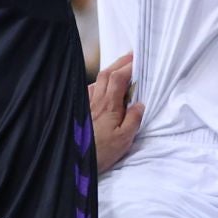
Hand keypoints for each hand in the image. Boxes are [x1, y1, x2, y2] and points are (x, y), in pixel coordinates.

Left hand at [89, 52, 143, 174]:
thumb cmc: (102, 152)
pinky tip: (103, 87)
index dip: (129, 66)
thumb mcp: (124, 139)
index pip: (119, 78)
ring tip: (120, 69)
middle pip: (107, 73)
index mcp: (109, 106)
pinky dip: (99, 83)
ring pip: (98, 80)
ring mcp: (87, 105)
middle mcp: (97, 101)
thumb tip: (140, 104)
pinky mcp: (82, 111)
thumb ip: (133, 119)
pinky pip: (90, 90)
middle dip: (120, 62)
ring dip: (110, 71)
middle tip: (132, 56)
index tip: (139, 59)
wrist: (77, 161)